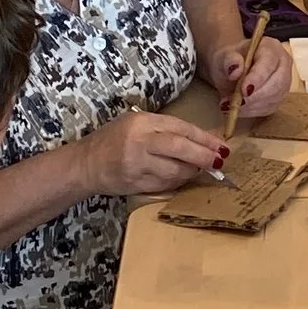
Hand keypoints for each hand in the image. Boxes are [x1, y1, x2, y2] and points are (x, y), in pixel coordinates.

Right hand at [88, 111, 230, 196]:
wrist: (86, 163)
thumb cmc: (114, 139)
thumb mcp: (136, 123)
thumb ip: (165, 129)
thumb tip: (201, 140)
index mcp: (142, 122)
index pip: (181, 128)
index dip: (204, 138)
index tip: (221, 146)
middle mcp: (139, 142)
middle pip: (180, 148)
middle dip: (204, 155)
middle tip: (219, 161)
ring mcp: (137, 165)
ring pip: (175, 171)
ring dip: (192, 171)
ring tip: (198, 169)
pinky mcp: (136, 184)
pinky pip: (165, 185)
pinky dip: (178, 182)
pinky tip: (181, 177)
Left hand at [219, 33, 292, 116]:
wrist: (231, 70)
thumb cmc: (230, 60)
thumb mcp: (223, 56)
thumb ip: (229, 60)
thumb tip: (235, 70)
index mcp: (271, 48)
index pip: (269, 63)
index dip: (257, 78)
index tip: (244, 90)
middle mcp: (282, 64)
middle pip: (276, 84)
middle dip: (255, 97)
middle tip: (235, 103)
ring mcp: (284, 82)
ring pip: (273, 99)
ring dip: (251, 106)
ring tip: (230, 105)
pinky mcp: (279, 98)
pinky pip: (269, 109)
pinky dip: (251, 111)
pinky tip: (238, 109)